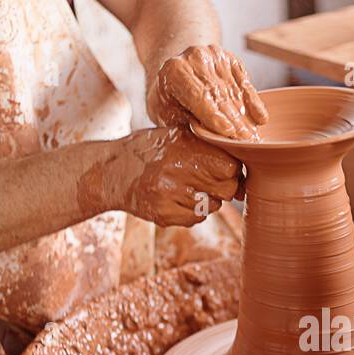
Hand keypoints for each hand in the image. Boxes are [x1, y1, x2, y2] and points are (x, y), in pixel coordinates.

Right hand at [117, 126, 241, 226]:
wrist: (111, 171)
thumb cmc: (150, 150)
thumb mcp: (176, 136)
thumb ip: (208, 146)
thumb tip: (243, 168)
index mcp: (184, 147)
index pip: (230, 166)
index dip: (233, 169)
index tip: (226, 167)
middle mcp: (176, 171)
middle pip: (226, 189)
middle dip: (224, 186)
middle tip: (209, 179)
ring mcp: (169, 196)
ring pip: (213, 206)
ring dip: (207, 199)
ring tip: (187, 186)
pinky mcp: (163, 215)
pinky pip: (196, 219)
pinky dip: (193, 211)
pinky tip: (177, 199)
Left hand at [146, 45, 268, 139]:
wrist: (177, 69)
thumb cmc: (170, 98)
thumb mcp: (165, 113)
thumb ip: (183, 123)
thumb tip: (206, 139)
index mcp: (175, 71)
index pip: (198, 96)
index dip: (213, 115)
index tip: (228, 132)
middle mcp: (196, 58)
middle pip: (219, 94)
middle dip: (234, 120)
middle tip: (247, 142)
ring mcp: (215, 56)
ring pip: (234, 91)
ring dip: (245, 115)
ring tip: (253, 137)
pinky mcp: (230, 59)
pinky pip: (245, 83)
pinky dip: (254, 102)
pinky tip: (261, 118)